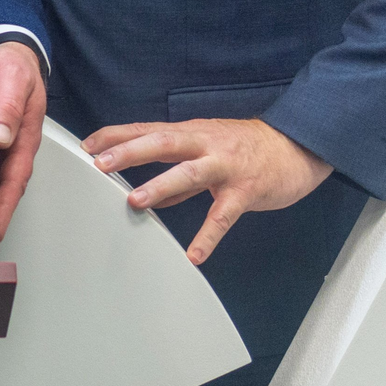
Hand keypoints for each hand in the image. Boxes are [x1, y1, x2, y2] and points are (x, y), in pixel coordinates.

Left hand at [0, 40, 46, 241]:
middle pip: (4, 189)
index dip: (3, 207)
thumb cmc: (16, 66)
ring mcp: (3, 145)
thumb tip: (2, 136)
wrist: (13, 53)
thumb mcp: (14, 80)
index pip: (14, 180)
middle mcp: (14, 146)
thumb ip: (8, 107)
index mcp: (24, 136)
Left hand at [85, 117, 332, 265]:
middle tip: (100, 164)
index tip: (88, 144)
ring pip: (189, 173)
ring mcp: (226, 166)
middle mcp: (205, 145)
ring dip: (160, 186)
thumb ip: (178, 172)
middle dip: (129, 152)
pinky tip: (194, 255)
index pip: (147, 130)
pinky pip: (224, 215)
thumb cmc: (247, 148)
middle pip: (162, 143)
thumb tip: (148, 193)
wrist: (297, 147)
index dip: (117, 135)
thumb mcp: (208, 151)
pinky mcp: (246, 190)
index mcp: (191, 134)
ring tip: (135, 200)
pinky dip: (208, 236)